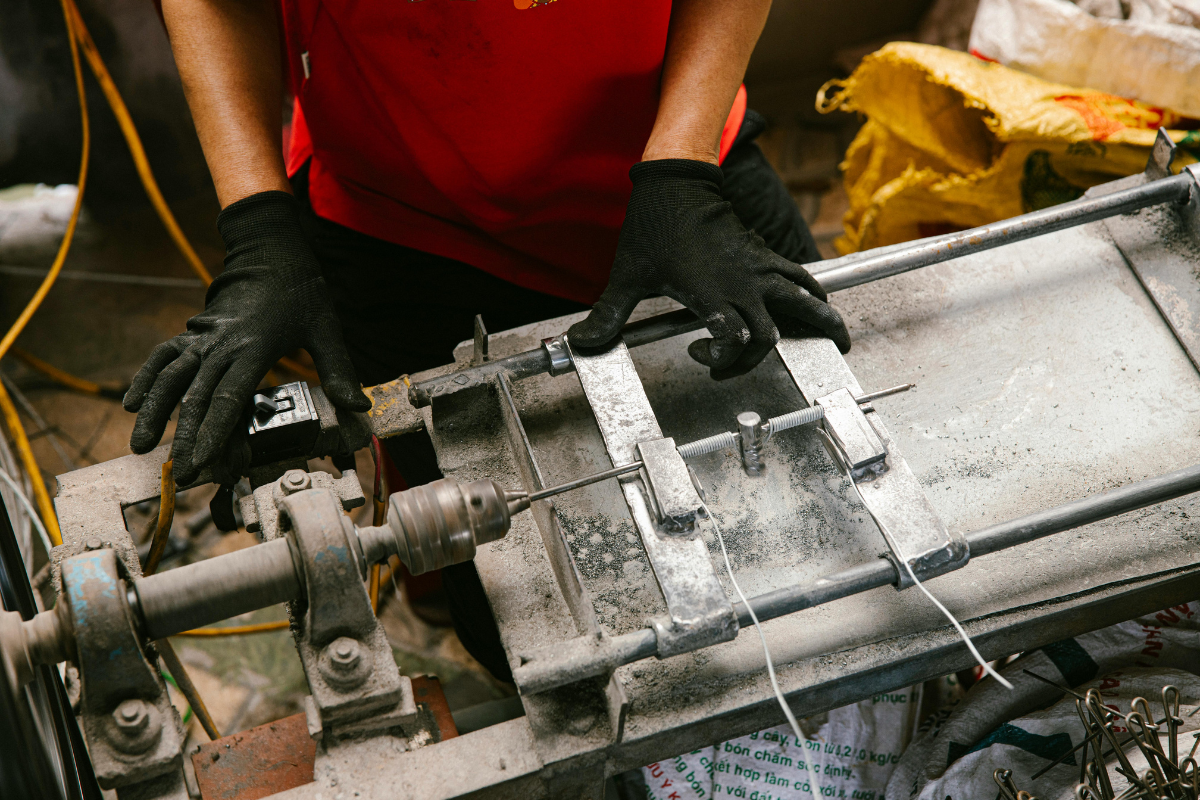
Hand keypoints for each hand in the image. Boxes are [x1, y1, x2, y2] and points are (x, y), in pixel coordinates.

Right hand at [123, 191, 369, 483]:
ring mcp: (205, 337)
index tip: (202, 461)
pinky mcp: (196, 332)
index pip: (229, 398)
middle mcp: (223, 344)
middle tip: (179, 472)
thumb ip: (339, 371)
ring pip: (172, 377)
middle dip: (186, 437)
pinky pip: (164, 356)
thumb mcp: (326, 328)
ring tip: (140, 445)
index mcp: (254, 347)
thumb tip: (360, 407)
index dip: (214, 433)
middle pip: (197, 397)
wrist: (272, 249)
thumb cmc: (301, 290)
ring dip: (156, 411)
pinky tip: (132, 402)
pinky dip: (147, 377)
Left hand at [567, 159, 849, 378]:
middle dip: (764, 358)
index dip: (723, 360)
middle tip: (751, 368)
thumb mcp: (626, 277)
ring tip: (838, 340)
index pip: (737, 340)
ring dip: (821, 321)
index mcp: (711, 293)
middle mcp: (741, 283)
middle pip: (771, 333)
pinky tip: (817, 305)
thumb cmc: (652, 228)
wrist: (677, 180)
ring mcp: (757, 268)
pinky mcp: (763, 255)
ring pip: (803, 299)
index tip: (698, 354)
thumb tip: (581, 345)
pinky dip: (811, 294)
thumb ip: (607, 315)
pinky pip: (800, 276)